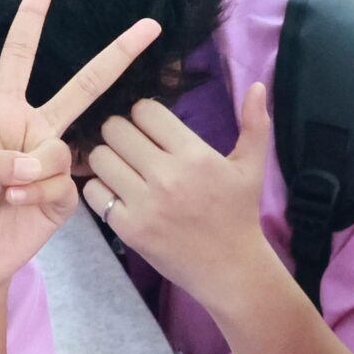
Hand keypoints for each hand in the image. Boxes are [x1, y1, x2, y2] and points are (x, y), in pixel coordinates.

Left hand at [0, 0, 159, 297]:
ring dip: (29, 176)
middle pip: (82, 88)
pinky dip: (36, 196)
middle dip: (116, 56)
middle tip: (151, 26)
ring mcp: (51, 163)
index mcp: (1, 114)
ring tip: (2, 197)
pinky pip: (63, 184)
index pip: (19, 59)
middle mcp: (32, 131)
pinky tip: (17, 208)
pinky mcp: (64, 195)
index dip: (31, 22)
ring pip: (60, 152)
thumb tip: (31, 165)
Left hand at [83, 84, 280, 314]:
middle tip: (130, 146)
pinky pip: (95, 192)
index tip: (149, 128)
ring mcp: (146, 204)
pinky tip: (117, 194)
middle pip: (115, 129)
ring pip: (100, 158)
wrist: (230, 269)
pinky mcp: (129, 228)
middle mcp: (168, 177)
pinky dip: (101, 190)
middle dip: (120, 133)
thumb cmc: (239, 214)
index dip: (142, 115)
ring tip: (121, 168)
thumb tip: (258, 85)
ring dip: (107, 159)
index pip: (145, 111)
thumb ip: (254, 124)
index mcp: (195, 155)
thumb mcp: (252, 168)